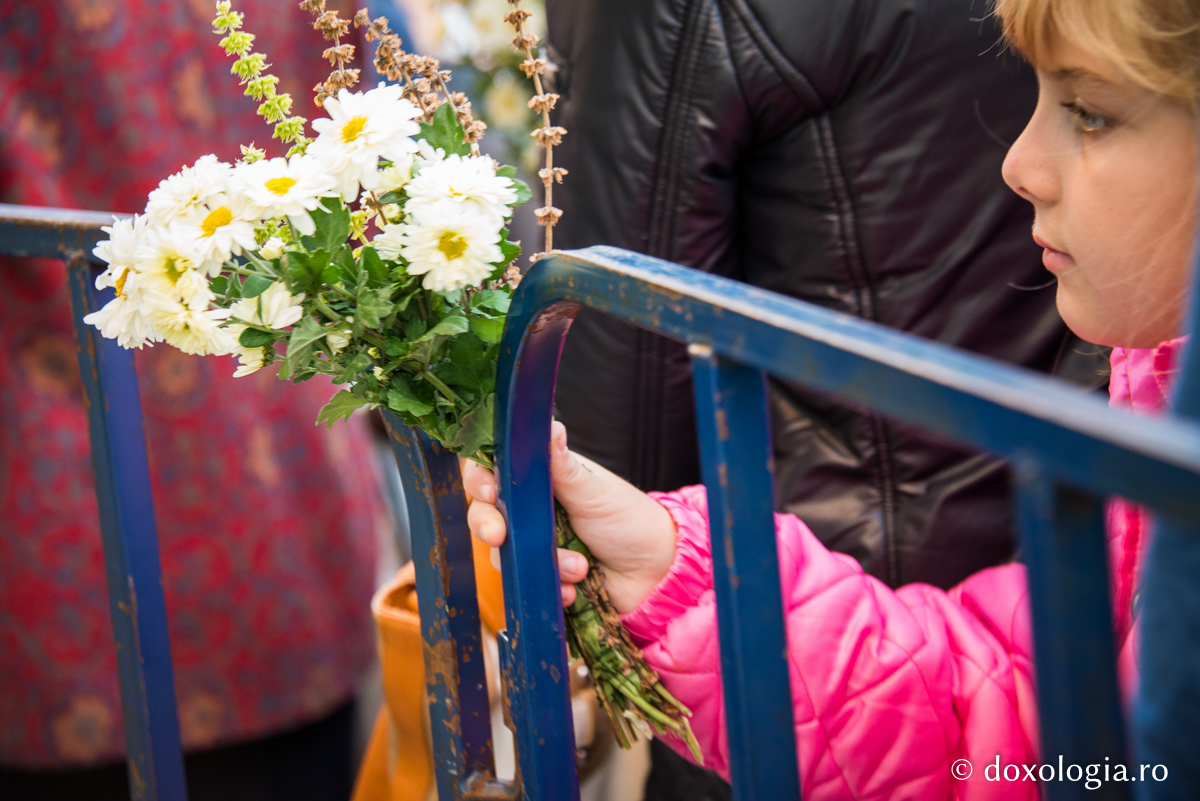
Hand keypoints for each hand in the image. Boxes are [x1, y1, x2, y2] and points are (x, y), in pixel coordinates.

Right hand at [463, 422, 677, 612]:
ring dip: (539, 562)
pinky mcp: (544, 576)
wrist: (658, 575)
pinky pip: (526, 585)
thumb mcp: (594, 492)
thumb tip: (548, 425)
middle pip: (484, 512)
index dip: (480, 479)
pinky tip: (576, 589)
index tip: (488, 491)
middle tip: (500, 536)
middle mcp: (532, 510)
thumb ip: (563, 466)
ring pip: (504, 555)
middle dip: (488, 525)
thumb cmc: (631, 522)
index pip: (493, 469)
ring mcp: (535, 545)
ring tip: (579, 568)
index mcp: (542, 478)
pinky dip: (550, 588)